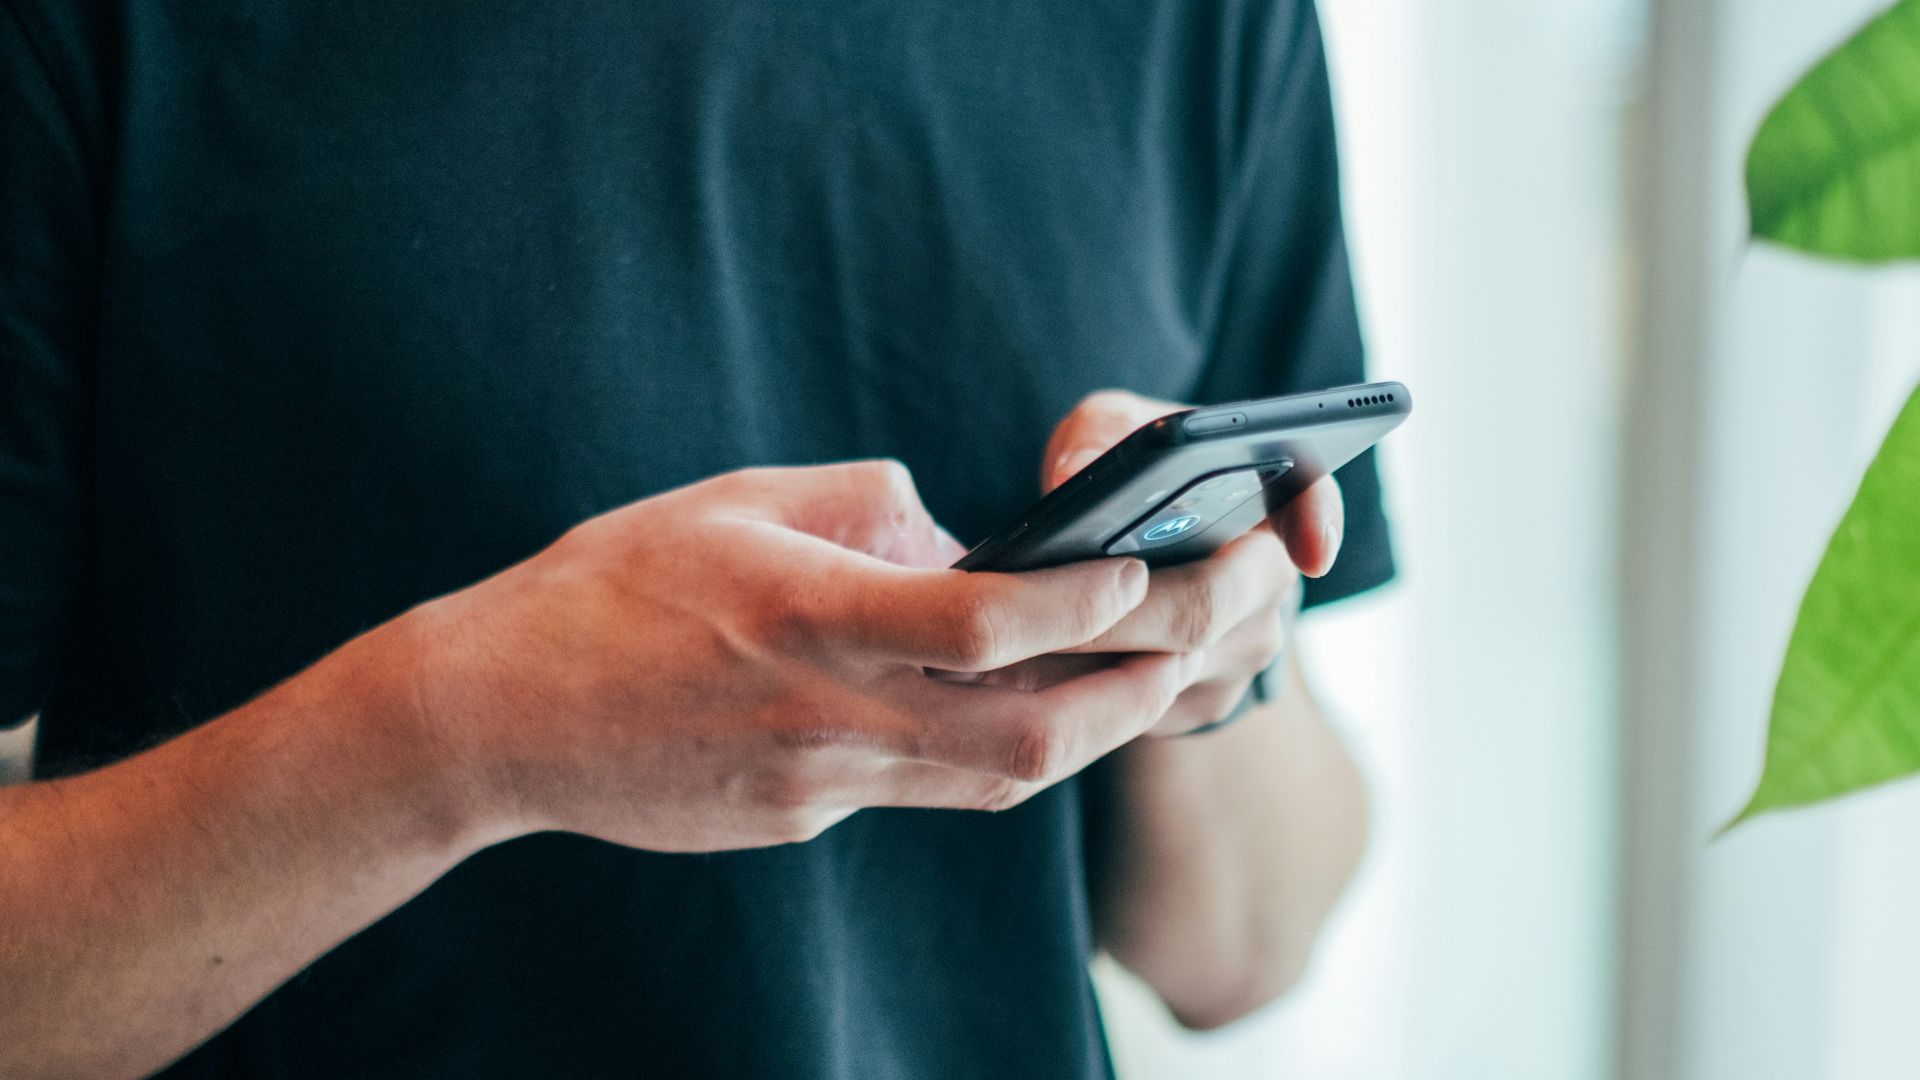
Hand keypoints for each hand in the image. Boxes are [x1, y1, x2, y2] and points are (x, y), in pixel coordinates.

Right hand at [394, 460, 1198, 851]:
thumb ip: (863, 507)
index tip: (1152, 563)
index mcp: (812, 618)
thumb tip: (956, 531)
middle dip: (1140, 692)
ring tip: (1155, 678)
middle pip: (1030, 740)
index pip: (988, 624)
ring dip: (1093, 734)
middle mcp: (831, 716)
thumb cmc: (607, 586)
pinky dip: (998, 754)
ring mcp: (821, 786)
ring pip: (998, 785)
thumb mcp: (733, 502)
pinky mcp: (804, 820)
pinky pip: (931, 793)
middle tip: (1209, 636)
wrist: (498, 718)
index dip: (1088, 601)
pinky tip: (1029, 712)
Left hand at [1024, 390, 1344, 735]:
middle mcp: (1268, 579)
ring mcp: (1242, 651)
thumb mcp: (1108, 433)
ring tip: (1010, 637)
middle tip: (1040, 603)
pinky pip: (1144, 707)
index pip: (1311, 499)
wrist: (1128, 556)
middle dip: (1117, 608)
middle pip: (1205, 605)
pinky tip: (1025, 672)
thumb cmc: (1122, 477)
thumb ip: (1098, 435)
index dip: (1317, 523)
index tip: (1310, 552)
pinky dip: (1082, 690)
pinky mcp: (1202, 704)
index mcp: (1265, 497)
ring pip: (1168, 667)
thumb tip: (1073, 477)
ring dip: (1089, 655)